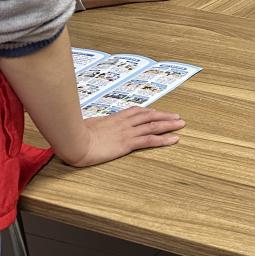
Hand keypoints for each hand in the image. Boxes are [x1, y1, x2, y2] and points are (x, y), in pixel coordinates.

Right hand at [60, 107, 184, 166]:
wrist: (73, 141)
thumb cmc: (74, 135)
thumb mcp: (84, 126)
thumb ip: (91, 126)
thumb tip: (87, 127)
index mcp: (113, 118)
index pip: (134, 112)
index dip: (148, 112)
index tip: (156, 112)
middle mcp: (123, 123)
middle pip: (149, 116)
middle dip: (164, 116)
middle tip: (176, 116)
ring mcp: (127, 132)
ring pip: (153, 126)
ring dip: (169, 124)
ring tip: (181, 124)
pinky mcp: (127, 143)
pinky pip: (150, 140)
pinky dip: (164, 139)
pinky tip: (174, 139)